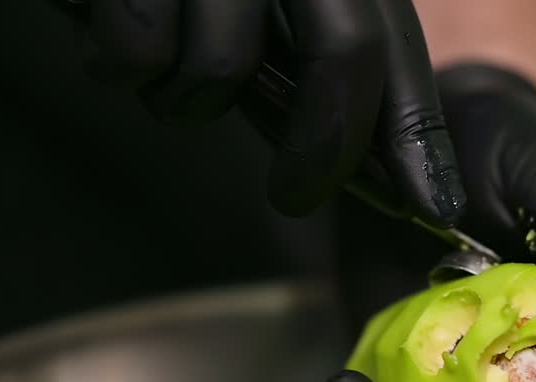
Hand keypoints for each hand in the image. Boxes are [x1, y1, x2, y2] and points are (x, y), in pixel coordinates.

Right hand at [62, 0, 464, 223]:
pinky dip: (114, 62)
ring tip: (156, 65)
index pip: (394, 42)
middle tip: (294, 197)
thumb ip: (296, 64)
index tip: (436, 206)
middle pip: (346, 53)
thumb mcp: (248, 0)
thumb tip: (345, 164)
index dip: (419, 131)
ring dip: (185, 100)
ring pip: (223, 66)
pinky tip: (99, 21)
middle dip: (326, 147)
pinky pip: (137, 50)